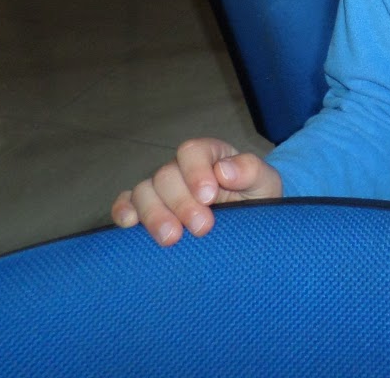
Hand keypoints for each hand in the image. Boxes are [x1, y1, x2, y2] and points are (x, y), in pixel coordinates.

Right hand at [110, 137, 281, 245]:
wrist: (250, 227)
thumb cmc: (257, 199)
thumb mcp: (265, 183)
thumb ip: (251, 171)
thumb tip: (224, 170)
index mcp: (210, 155)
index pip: (193, 151)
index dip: (196, 172)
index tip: (209, 197)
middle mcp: (181, 170)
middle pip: (166, 175)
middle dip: (181, 203)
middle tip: (202, 228)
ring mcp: (162, 190)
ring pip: (143, 191)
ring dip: (154, 214)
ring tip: (171, 238)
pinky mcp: (147, 211)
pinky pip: (126, 204)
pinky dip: (124, 211)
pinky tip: (129, 225)